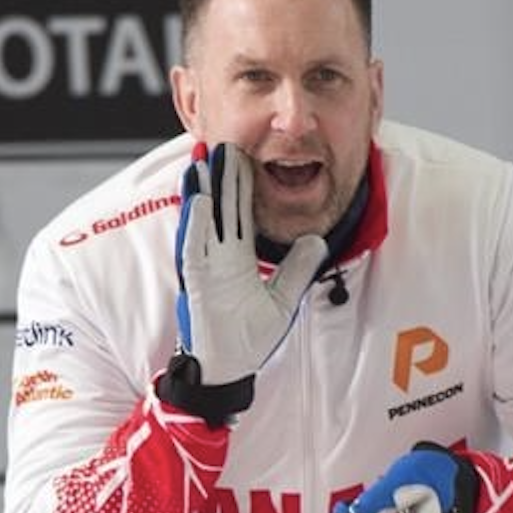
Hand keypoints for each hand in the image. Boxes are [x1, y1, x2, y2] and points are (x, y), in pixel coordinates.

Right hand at [174, 144, 329, 386]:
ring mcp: (206, 268)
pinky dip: (195, 224)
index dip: (242, 185)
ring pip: (202, 220)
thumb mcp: (284, 298)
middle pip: (221, 208)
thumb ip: (298, 268)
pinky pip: (194, 249)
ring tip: (201, 159)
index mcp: (236, 259)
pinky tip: (198, 200)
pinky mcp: (196, 284)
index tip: (244, 155)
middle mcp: (218, 258)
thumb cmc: (248, 338)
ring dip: (201, 190)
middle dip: (221, 177)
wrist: (229, 370)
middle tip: (222, 142)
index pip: (240, 213)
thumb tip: (318, 240)